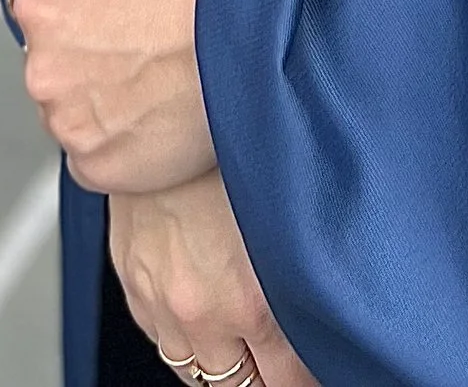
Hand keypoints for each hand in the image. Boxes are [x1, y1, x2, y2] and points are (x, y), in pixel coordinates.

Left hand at [12, 0, 242, 193]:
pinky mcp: (97, 167)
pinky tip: (162, 106)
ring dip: (107, 85)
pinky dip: (121, 133)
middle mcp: (39, 65)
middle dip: (96, 35)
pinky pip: (96, 148)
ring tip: (166, 63)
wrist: (267, 52)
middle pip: (58, 45)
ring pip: (76, 97)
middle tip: (156, 21)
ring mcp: (68, 122)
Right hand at [112, 169, 318, 386]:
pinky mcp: (134, 289)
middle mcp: (203, 314)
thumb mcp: (288, 213)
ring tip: (245, 344)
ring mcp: (162, 305)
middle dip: (264, 377)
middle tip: (282, 361)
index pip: (287, 381)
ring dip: (222, 364)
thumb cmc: (230, 149)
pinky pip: (161, 340)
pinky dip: (184, 337)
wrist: (165, 108)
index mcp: (251, 301)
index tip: (317, 366)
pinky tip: (203, 316)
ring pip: (195, 373)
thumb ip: (304, 271)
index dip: (306, 378)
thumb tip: (333, 307)